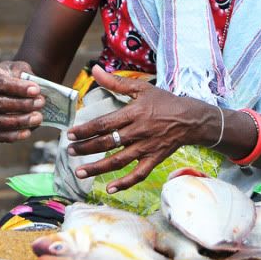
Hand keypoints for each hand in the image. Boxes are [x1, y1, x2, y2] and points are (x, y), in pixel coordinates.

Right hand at [0, 60, 44, 142]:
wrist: (18, 86)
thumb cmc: (20, 77)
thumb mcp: (23, 69)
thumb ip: (27, 77)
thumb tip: (34, 93)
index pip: (0, 83)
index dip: (18, 88)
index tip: (37, 90)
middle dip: (22, 105)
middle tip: (41, 103)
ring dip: (20, 121)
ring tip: (38, 117)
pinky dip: (13, 135)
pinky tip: (28, 132)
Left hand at [66, 65, 212, 192]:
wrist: (191, 118)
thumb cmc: (164, 101)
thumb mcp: (141, 88)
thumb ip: (115, 82)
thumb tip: (94, 70)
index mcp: (133, 113)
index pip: (104, 123)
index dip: (85, 130)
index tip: (70, 134)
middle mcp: (138, 131)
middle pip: (107, 143)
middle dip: (85, 148)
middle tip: (69, 152)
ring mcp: (146, 147)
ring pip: (118, 161)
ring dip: (97, 168)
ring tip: (79, 172)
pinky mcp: (154, 160)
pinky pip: (138, 174)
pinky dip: (125, 183)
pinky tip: (110, 189)